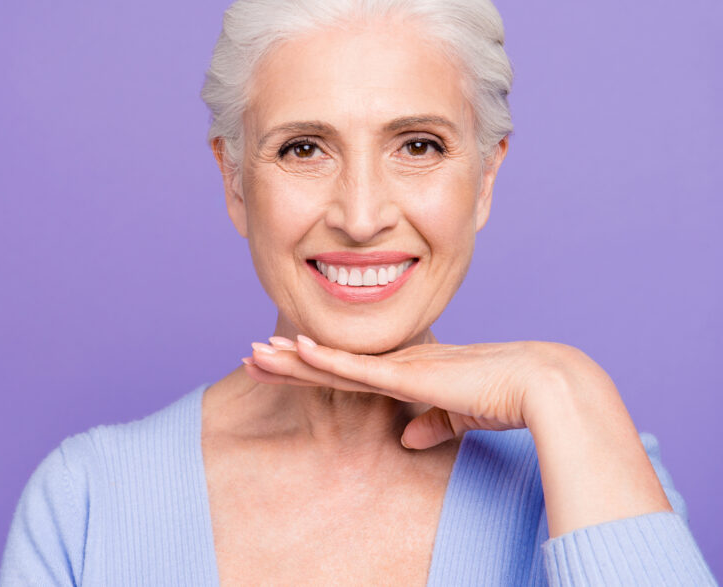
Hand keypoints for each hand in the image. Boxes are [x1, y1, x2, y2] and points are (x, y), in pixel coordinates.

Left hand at [245, 336, 597, 448]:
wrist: (538, 385)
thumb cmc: (504, 398)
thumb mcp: (457, 416)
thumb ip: (431, 423)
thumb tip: (408, 438)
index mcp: (405, 371)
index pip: (345, 370)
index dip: (310, 367)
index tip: (280, 363)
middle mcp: (395, 362)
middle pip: (328, 362)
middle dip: (287, 360)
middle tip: (250, 356)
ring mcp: (398, 365)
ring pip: (332, 362)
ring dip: (291, 360)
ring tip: (255, 354)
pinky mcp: (408, 374)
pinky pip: (357, 367)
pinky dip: (325, 359)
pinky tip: (296, 350)